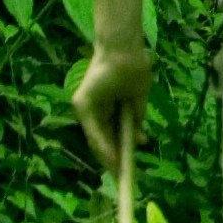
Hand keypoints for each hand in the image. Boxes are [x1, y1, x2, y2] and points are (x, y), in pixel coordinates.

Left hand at [72, 44, 149, 169]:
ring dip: (107, 156)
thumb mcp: (138, 96)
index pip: (111, 133)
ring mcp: (86, 107)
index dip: (119, 150)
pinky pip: (93, 130)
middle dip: (113, 157)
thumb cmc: (133, 67)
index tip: (127, 165)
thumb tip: (140, 139)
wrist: (124, 47)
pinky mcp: (82, 105)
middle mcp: (94, 109)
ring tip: (118, 172)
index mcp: (108, 105)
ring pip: (97, 137)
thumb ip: (136, 117)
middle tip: (121, 174)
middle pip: (103, 138)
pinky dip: (103, 145)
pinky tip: (112, 157)